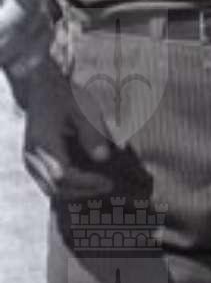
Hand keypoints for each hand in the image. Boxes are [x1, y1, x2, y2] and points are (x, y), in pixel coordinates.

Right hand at [18, 56, 147, 202]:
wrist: (41, 91)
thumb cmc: (64, 98)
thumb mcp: (83, 109)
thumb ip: (92, 134)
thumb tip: (102, 158)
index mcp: (43, 143)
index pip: (63, 175)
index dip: (86, 183)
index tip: (108, 182)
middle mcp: (32, 156)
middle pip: (55, 188)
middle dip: (83, 191)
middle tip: (109, 186)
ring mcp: (30, 161)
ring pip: (49, 189)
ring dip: (75, 192)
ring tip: (101, 186)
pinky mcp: (33, 162)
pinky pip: (48, 182)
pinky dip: (67, 187)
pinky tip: (88, 182)